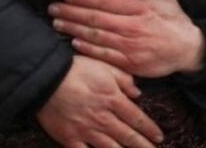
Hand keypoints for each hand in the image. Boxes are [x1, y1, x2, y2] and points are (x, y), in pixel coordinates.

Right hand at [36, 55, 162, 147]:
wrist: (46, 78)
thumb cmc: (76, 68)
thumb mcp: (105, 66)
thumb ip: (124, 79)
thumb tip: (138, 93)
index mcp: (113, 99)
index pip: (137, 118)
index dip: (150, 129)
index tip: (159, 137)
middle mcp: (103, 118)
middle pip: (128, 136)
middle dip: (143, 146)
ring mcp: (86, 130)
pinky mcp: (70, 138)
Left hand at [49, 0, 205, 77]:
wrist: (188, 50)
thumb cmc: (174, 20)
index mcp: (140, 8)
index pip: (106, 1)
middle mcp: (132, 26)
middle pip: (95, 18)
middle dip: (71, 12)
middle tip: (54, 7)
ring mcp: (130, 46)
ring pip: (95, 36)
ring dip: (73, 28)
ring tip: (57, 22)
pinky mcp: (130, 63)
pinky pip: (103, 55)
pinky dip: (87, 48)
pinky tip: (74, 42)